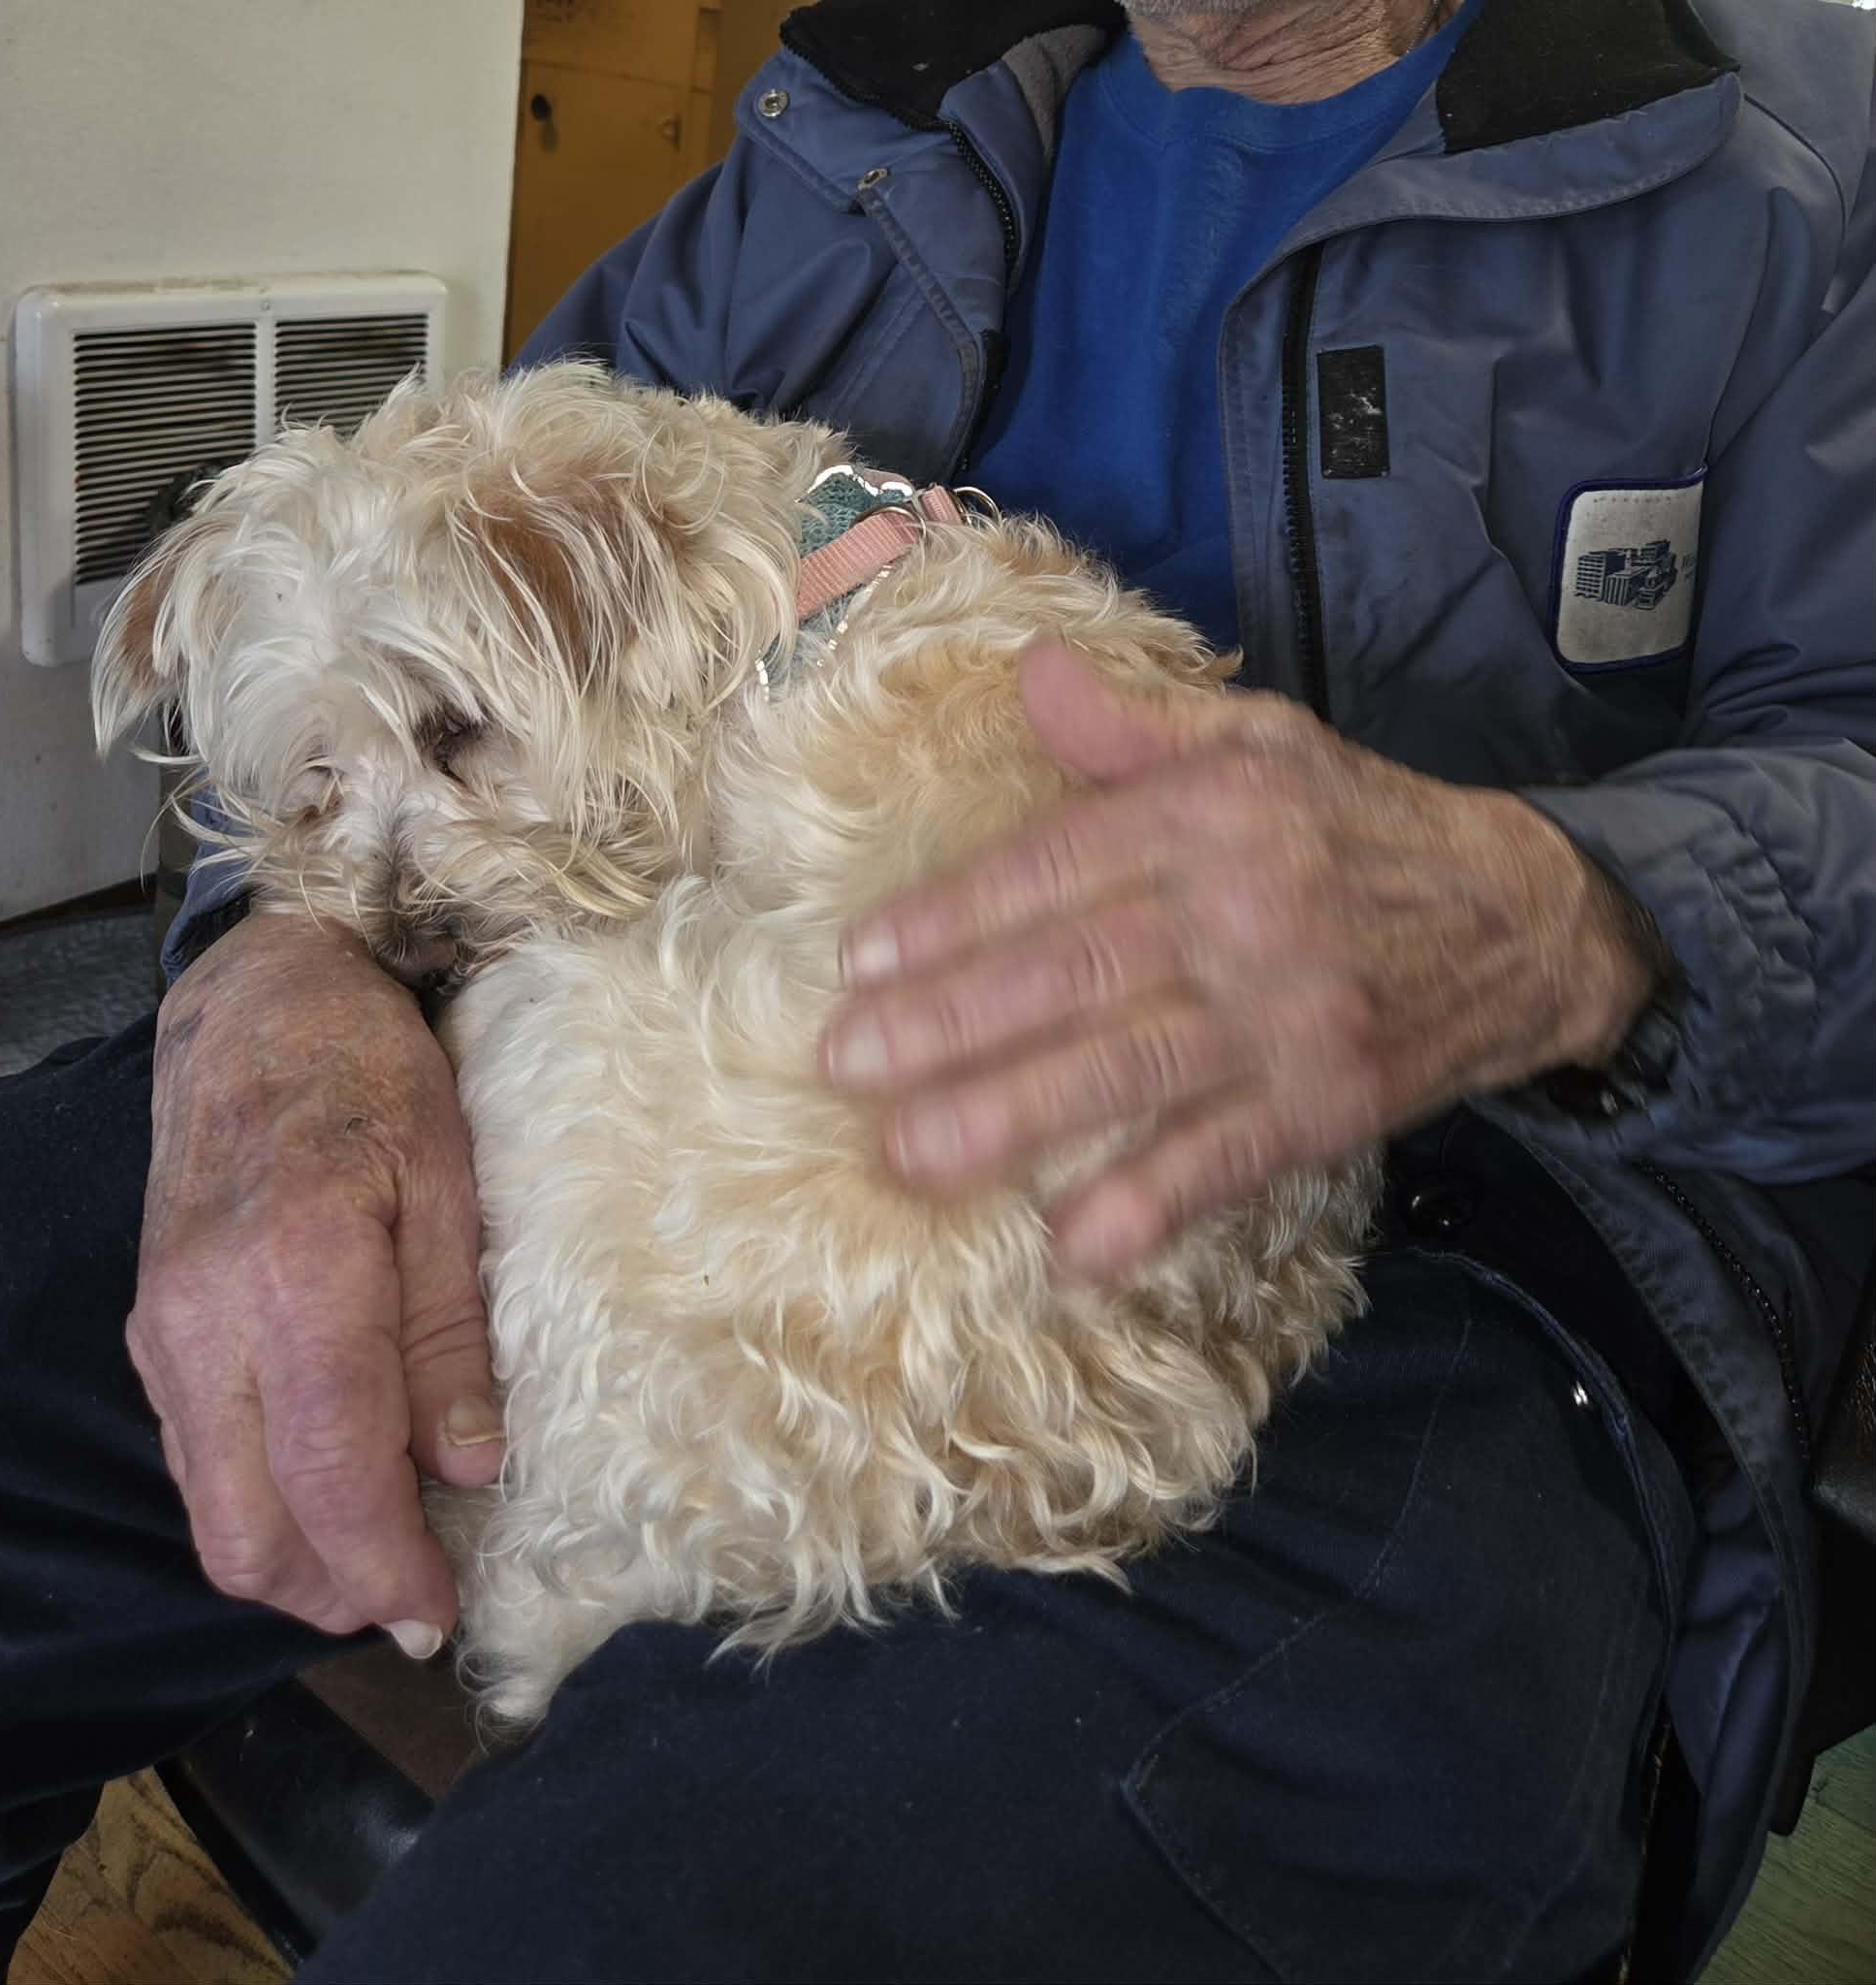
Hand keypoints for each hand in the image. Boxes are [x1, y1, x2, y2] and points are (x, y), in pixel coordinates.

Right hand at [133, 911, 503, 1653]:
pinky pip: (197, 1458)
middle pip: (247, 1526)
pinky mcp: (153, 1330)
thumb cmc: (373, 1077)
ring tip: (383, 1563)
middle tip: (415, 1603)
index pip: (330, 1474)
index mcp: (297, 1278)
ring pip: (210, 1507)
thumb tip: (469, 1469)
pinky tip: (326, 1494)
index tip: (436, 1619)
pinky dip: (258, 1504)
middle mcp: (205, 1324)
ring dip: (293, 1561)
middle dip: (332, 1593)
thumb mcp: (450, 1185)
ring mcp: (164, 1332)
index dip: (385, 1567)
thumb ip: (450, 1334)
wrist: (256, 1008)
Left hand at [821, 641, 1665, 1279]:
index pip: (1057, 866)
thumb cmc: (1360, 828)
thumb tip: (1027, 671)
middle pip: (1073, 970)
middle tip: (845, 1064)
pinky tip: (1073, 1251)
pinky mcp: (1327, 1102)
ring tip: (910, 1154)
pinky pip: (1227, 1159)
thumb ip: (1136, 725)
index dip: (953, 917)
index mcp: (1212, 811)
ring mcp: (1286, 1015)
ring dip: (1014, 1116)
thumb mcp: (1261, 743)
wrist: (1525, 919)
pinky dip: (1152, 1206)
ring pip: (1129, 1067)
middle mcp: (1244, 908)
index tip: (860, 963)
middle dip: (950, 1021)